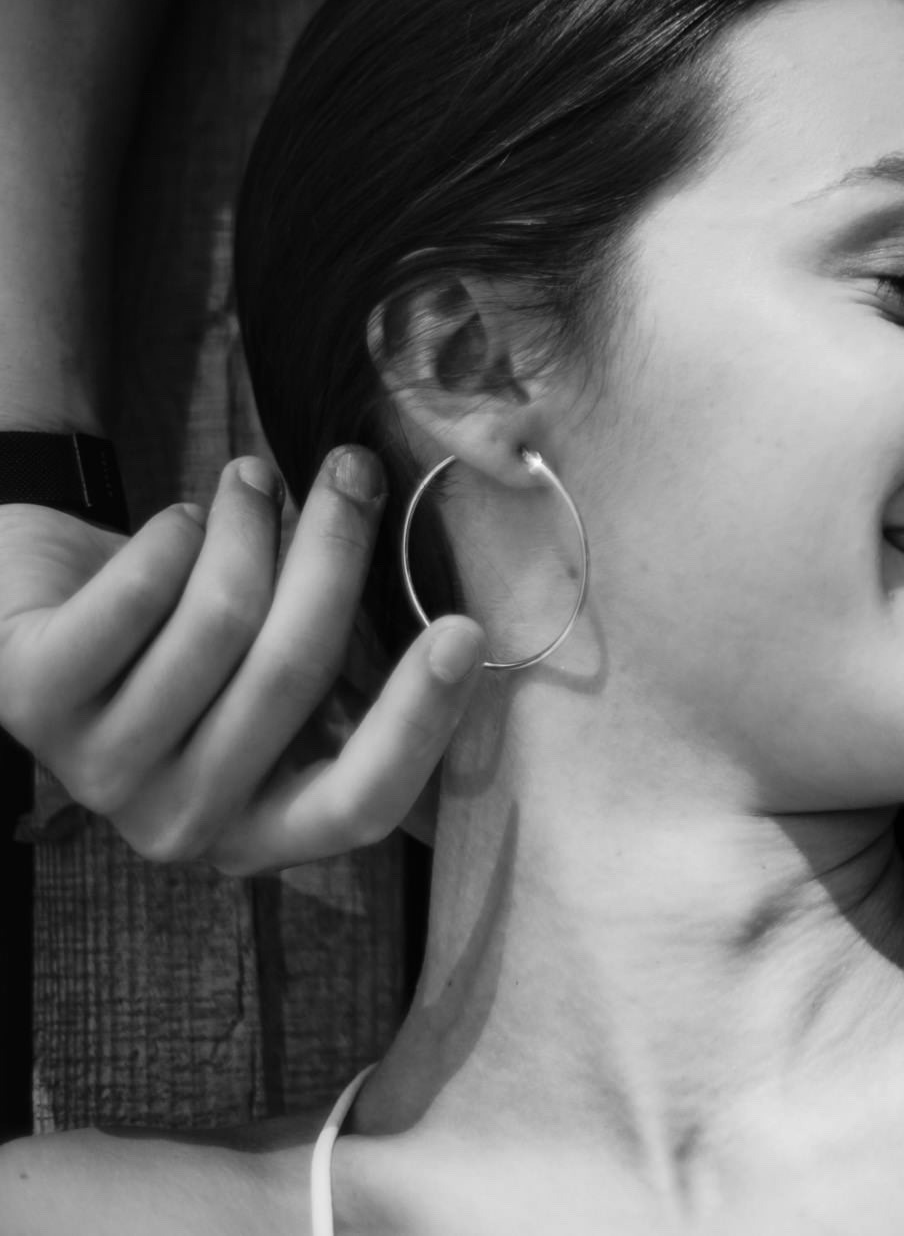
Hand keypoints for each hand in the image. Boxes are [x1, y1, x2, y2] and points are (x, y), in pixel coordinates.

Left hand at [0, 446, 478, 870]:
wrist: (45, 603)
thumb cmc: (191, 635)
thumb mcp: (278, 670)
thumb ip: (349, 668)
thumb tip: (460, 626)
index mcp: (264, 827)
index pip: (359, 804)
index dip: (418, 720)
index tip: (465, 627)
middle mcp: (179, 824)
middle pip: (292, 675)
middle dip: (335, 550)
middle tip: (354, 469)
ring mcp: (96, 774)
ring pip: (218, 622)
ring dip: (249, 524)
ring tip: (251, 479)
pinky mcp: (27, 702)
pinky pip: (136, 597)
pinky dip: (173, 534)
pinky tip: (179, 522)